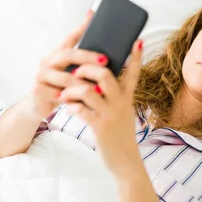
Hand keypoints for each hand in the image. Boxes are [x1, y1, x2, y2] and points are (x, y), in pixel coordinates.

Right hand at [24, 10, 108, 120]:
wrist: (38, 107)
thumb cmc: (59, 88)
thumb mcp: (70, 74)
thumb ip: (82, 64)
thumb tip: (103, 48)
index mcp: (56, 54)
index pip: (70, 37)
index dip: (82, 27)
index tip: (94, 17)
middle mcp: (47, 61)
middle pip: (68, 54)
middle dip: (88, 57)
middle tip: (105, 60)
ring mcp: (41, 75)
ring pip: (64, 77)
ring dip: (82, 82)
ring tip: (98, 87)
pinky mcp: (38, 90)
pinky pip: (58, 94)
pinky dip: (71, 98)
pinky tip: (82, 102)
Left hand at [59, 39, 143, 179]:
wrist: (126, 161)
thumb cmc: (120, 133)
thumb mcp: (124, 111)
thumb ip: (116, 95)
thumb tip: (102, 77)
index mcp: (126, 97)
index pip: (133, 72)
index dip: (135, 57)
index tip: (136, 40)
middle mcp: (120, 103)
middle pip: (105, 75)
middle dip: (87, 69)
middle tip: (76, 72)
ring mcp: (111, 115)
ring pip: (88, 91)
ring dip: (72, 90)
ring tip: (65, 94)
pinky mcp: (101, 128)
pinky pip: (82, 111)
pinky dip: (72, 107)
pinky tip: (69, 108)